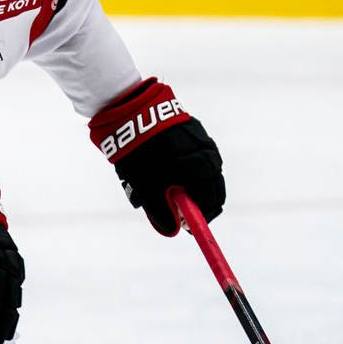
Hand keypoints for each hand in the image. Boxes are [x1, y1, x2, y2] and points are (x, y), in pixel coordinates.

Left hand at [89, 78, 223, 236]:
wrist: (130, 113)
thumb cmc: (138, 154)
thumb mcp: (145, 188)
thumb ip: (160, 210)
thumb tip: (173, 230)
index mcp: (199, 169)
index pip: (211, 200)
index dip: (202, 216)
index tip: (190, 226)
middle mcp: (207, 153)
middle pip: (211, 185)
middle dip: (197, 200)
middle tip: (181, 210)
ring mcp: (202, 139)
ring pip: (206, 169)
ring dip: (192, 183)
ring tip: (172, 187)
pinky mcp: (194, 130)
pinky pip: (197, 155)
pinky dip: (188, 167)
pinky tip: (171, 169)